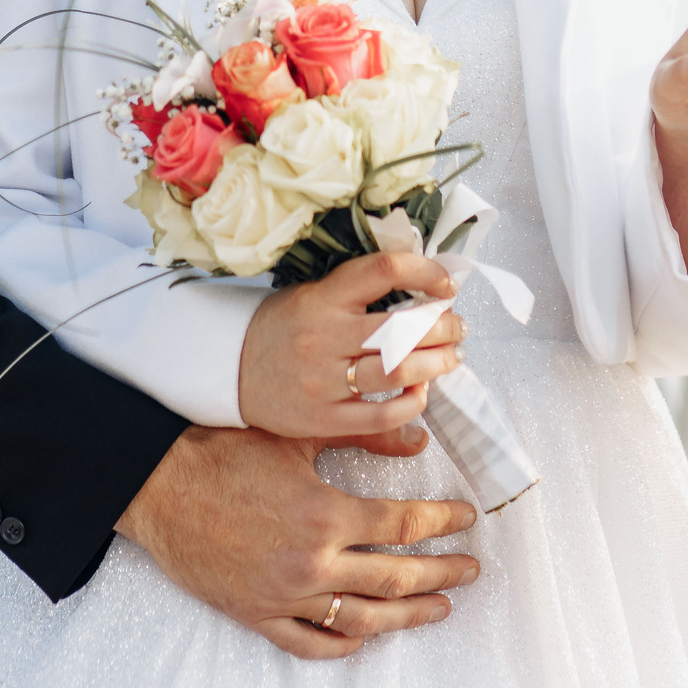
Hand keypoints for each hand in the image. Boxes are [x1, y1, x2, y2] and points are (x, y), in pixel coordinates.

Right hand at [115, 425, 479, 660]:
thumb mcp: (297, 432)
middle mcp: (312, 563)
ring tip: (438, 608)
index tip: (465, 519)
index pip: (404, 527)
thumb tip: (417, 437)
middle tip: (470, 570)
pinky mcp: (257, 615)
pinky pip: (311, 644)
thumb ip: (361, 435)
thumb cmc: (223, 451)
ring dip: (407, 617)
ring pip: (362, 621)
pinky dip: (344, 645)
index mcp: (325, 515)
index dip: (443, 523)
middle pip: (396, 579)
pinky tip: (366, 637)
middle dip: (442, 574)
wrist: (161, 485)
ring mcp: (285, 596)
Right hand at [237, 252, 464, 439]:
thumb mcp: (312, 295)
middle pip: (401, 327)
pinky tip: (422, 392)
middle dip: (442, 325)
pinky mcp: (323, 418)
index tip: (446, 282)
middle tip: (457, 325)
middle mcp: (324, 336)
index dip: (425, 271)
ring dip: (437, 363)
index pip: (383, 270)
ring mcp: (324, 380)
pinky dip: (412, 404)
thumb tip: (423, 284)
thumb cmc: (281, 327)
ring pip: (398, 371)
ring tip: (451, 356)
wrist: (229, 370)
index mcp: (323, 297)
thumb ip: (360, 292)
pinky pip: (381, 416)